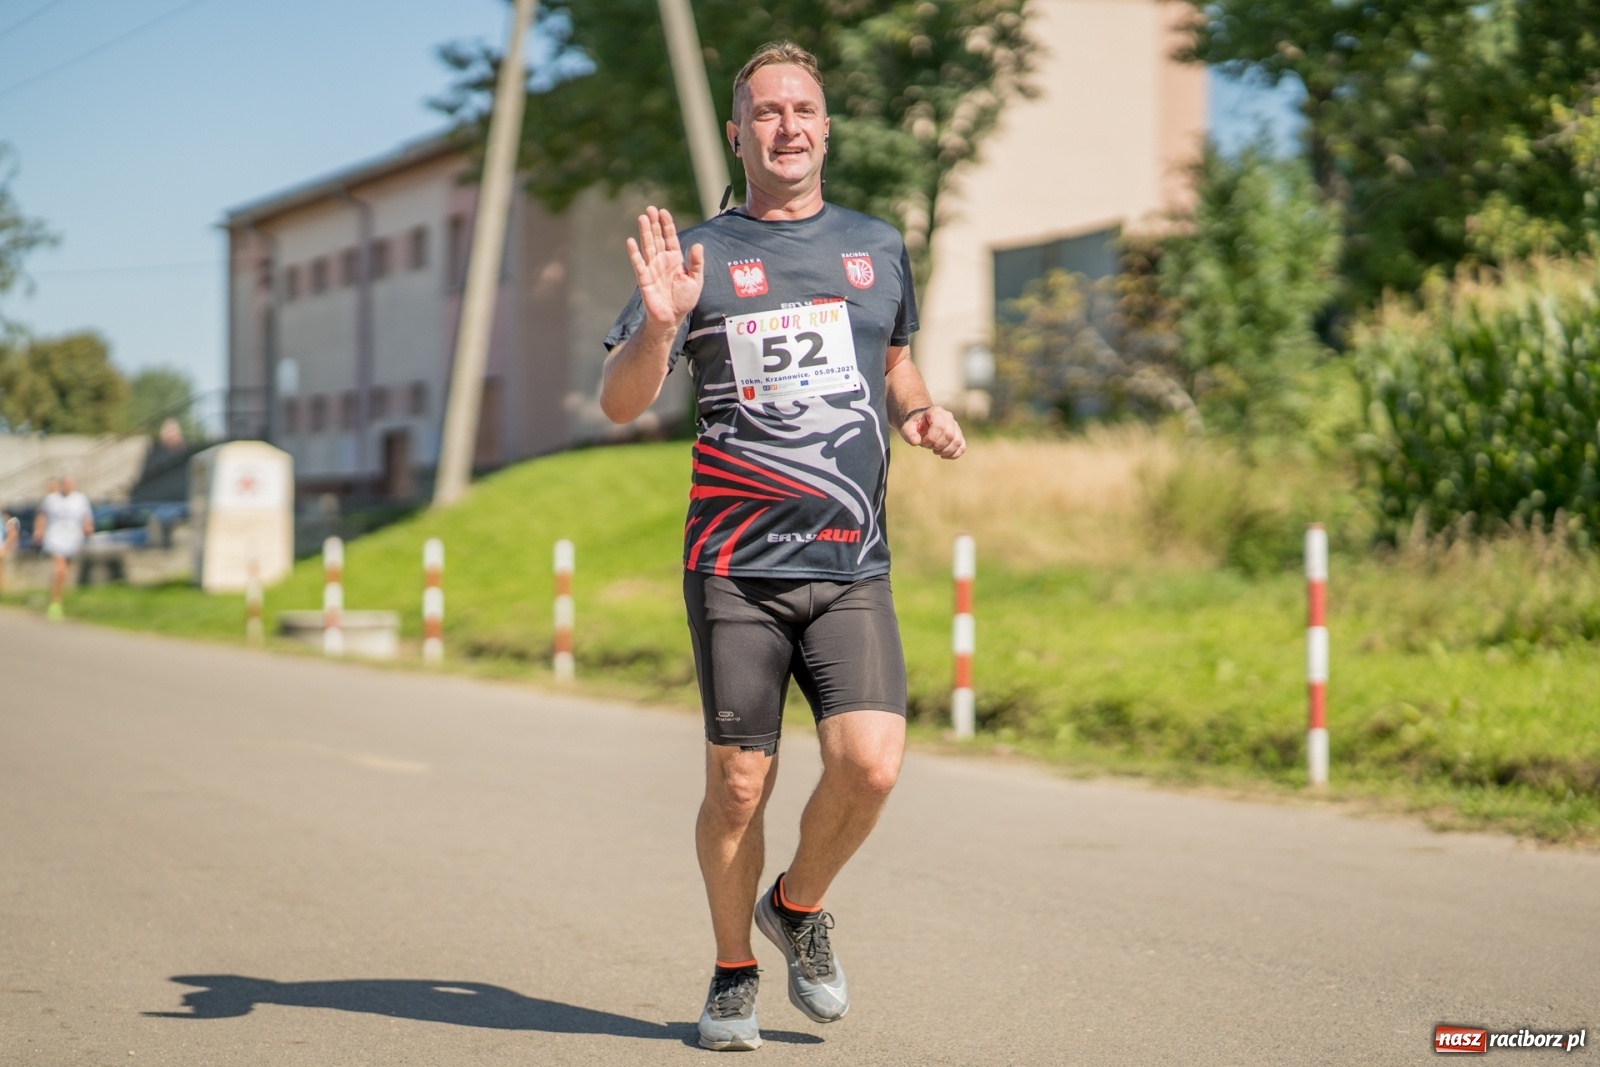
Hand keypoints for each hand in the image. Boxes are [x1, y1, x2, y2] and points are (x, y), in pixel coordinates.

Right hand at [626, 206, 703, 329]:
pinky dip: (634, 253)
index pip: (670, 238)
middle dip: (654, 223)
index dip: (667, 225)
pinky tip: (631, 241)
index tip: (663, 211)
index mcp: (674, 259)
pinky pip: (638, 264)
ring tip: (642, 218)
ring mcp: (652, 268)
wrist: (672, 318)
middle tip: (650, 208)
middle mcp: (661, 261)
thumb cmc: (683, 300)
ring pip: (648, 246)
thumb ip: (697, 263)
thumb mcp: (696, 280)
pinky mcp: (644, 279)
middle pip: (657, 238)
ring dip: (645, 233)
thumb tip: (698, 245)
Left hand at [900, 405, 965, 458]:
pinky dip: (953, 454)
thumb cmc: (915, 426)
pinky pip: (962, 447)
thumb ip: (909, 434)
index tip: (923, 442)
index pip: (940, 426)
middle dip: (937, 445)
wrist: (922, 424)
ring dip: (945, 451)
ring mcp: (955, 426)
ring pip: (957, 442)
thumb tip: (915, 442)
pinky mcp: (959, 436)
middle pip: (949, 435)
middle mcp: (948, 417)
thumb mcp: (908, 428)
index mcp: (936, 412)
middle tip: (928, 446)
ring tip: (935, 450)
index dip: (931, 438)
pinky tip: (943, 455)